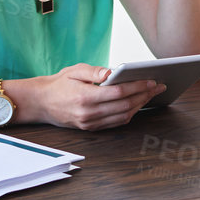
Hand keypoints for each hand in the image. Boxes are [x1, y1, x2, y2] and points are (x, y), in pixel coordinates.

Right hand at [31, 64, 165, 129]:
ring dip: (140, 105)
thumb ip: (94, 71)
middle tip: (158, 87)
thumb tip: (112, 72)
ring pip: (123, 116)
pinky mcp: (91, 128)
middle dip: (144, 95)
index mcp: (85, 97)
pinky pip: (115, 123)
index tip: (151, 80)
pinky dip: (129, 114)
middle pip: (124, 105)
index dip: (137, 86)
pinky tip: (137, 104)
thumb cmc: (59, 84)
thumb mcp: (74, 70)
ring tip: (151, 94)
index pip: (118, 93)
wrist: (41, 103)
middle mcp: (89, 113)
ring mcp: (90, 123)